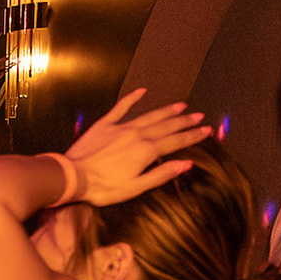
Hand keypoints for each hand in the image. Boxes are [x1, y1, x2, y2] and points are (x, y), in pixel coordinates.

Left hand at [64, 90, 212, 207]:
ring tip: (182, 105)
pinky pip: (121, 108)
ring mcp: (121, 127)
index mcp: (147, 151)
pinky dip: (132, 99)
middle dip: (185, 121)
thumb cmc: (103, 188)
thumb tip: (186, 164)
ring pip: (150, 115)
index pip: (176, 141)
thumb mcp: (136, 187)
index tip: (207, 130)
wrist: (73, 176)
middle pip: (167, 126)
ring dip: (167, 110)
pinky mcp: (105, 125)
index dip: (193, 136)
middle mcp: (138, 135)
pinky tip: (142, 91)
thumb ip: (162, 174)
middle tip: (200, 116)